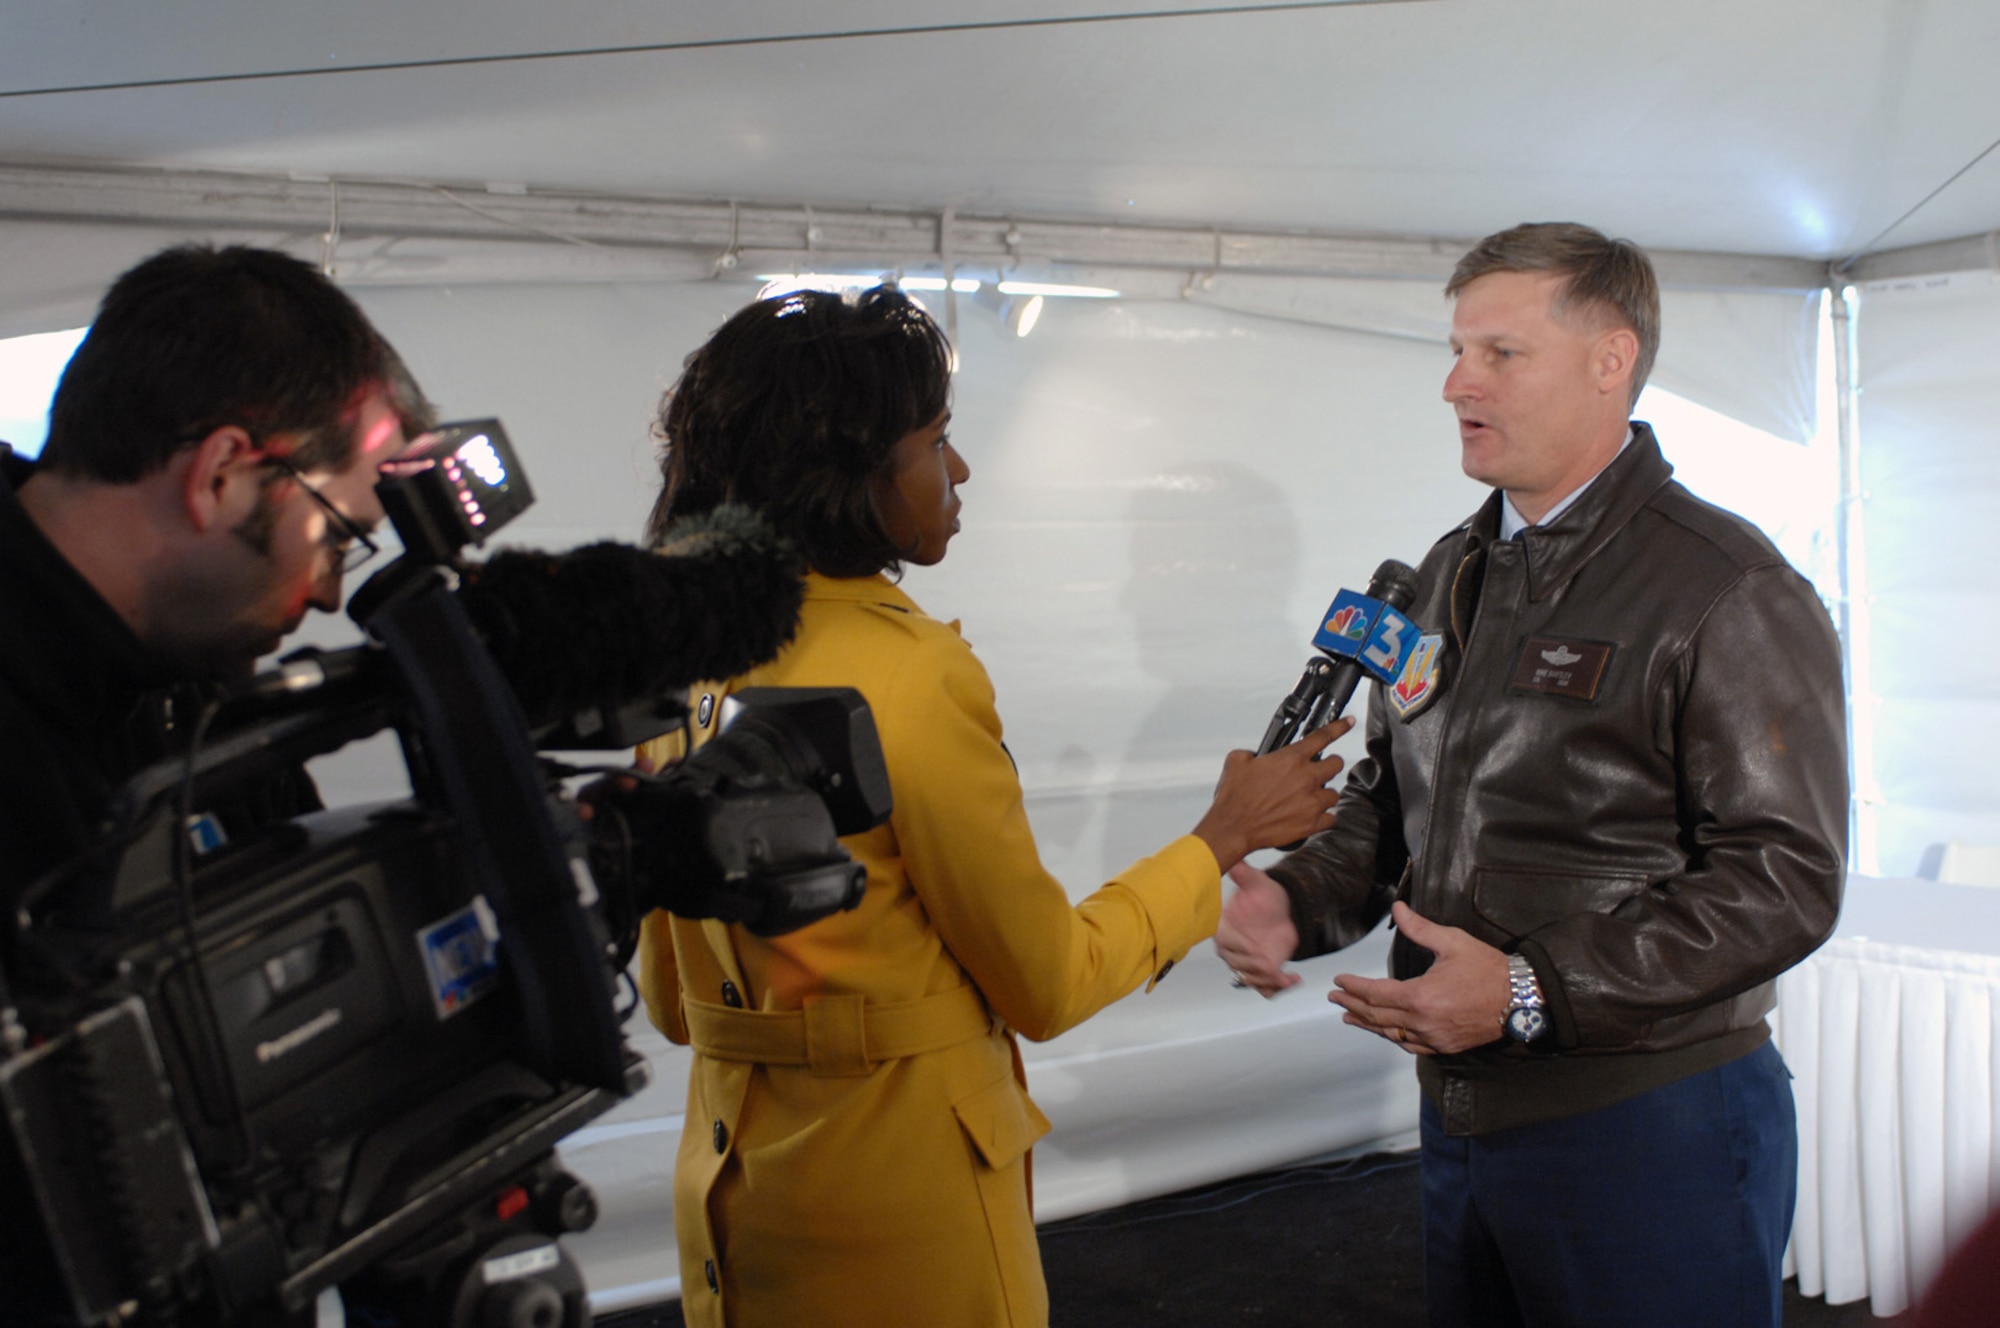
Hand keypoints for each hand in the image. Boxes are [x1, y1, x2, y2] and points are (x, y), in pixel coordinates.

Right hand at [1191, 716, 1351, 869]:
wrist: (1233, 827)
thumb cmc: (1234, 797)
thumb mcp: (1236, 761)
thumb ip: (1252, 753)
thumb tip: (1257, 756)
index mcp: (1291, 759)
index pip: (1323, 736)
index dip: (1339, 727)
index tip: (1348, 722)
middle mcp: (1306, 778)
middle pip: (1336, 764)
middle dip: (1329, 764)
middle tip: (1319, 770)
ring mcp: (1311, 802)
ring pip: (1334, 793)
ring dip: (1324, 794)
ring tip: (1309, 797)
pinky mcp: (1311, 823)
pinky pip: (1331, 817)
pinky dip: (1324, 816)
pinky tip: (1313, 815)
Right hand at [1216, 862, 1301, 995]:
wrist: (1283, 910)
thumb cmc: (1265, 896)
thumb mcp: (1256, 882)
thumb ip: (1243, 874)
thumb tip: (1234, 861)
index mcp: (1224, 929)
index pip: (1225, 943)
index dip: (1238, 948)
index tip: (1254, 949)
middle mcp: (1232, 949)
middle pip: (1237, 966)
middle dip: (1254, 968)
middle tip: (1270, 966)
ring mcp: (1246, 963)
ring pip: (1251, 980)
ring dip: (1267, 981)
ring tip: (1284, 977)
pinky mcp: (1261, 973)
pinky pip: (1266, 988)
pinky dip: (1278, 989)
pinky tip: (1292, 979)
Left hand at [1328, 902, 1508, 1054]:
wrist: (1520, 998)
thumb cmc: (1487, 968)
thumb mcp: (1452, 942)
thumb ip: (1419, 928)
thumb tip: (1397, 909)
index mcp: (1420, 996)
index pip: (1375, 993)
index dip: (1353, 987)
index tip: (1338, 981)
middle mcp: (1422, 1022)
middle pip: (1377, 1016)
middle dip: (1353, 1005)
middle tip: (1335, 998)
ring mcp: (1434, 1038)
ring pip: (1391, 1034)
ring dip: (1368, 1025)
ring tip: (1350, 1017)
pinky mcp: (1445, 1047)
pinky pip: (1411, 1046)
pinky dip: (1393, 1038)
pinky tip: (1385, 1032)